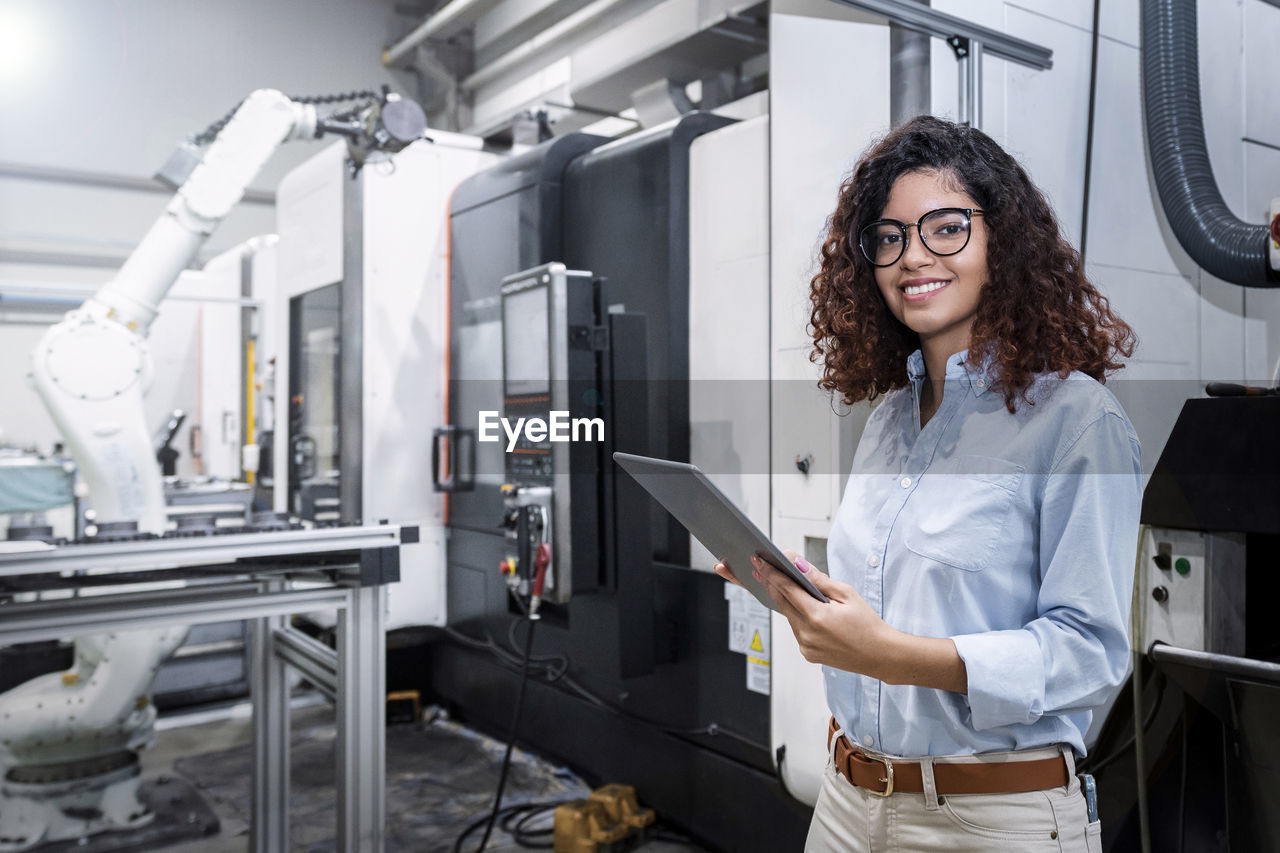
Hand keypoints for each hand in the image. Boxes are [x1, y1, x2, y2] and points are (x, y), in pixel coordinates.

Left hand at [747, 550, 894, 676]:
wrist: (880, 655)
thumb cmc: (867, 623)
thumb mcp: (846, 594)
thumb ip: (818, 579)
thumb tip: (797, 564)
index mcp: (817, 617)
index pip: (787, 589)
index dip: (771, 573)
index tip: (759, 561)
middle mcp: (807, 634)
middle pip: (782, 602)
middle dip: (771, 584)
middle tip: (760, 568)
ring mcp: (806, 646)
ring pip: (788, 616)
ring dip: (785, 600)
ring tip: (780, 582)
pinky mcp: (807, 653)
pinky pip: (796, 629)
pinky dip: (796, 616)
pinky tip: (800, 606)